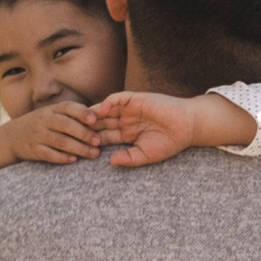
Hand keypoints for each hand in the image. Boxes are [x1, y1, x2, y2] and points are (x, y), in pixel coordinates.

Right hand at [8, 98, 106, 164]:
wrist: (12, 137)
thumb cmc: (42, 125)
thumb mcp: (53, 114)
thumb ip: (73, 116)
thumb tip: (102, 117)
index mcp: (52, 110)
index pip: (68, 108)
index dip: (82, 113)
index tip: (95, 120)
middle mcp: (44, 120)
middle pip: (65, 125)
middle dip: (84, 133)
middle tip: (98, 141)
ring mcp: (38, 135)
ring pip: (60, 141)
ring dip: (78, 148)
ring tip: (93, 154)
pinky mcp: (33, 150)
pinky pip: (48, 154)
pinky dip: (62, 157)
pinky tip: (73, 160)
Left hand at [90, 89, 255, 167]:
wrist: (187, 127)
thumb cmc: (170, 142)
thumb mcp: (146, 155)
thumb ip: (128, 158)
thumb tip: (110, 162)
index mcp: (126, 135)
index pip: (104, 137)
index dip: (92, 142)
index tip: (80, 149)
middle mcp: (125, 121)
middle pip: (101, 123)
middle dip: (88, 127)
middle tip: (73, 133)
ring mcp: (129, 109)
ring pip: (105, 110)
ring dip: (93, 115)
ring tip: (82, 121)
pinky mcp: (135, 99)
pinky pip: (117, 98)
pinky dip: (108, 103)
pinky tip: (101, 111)